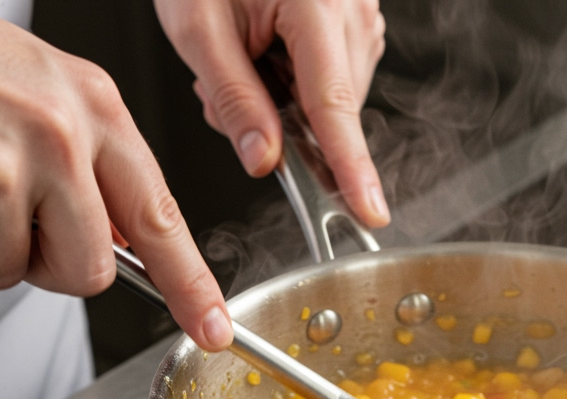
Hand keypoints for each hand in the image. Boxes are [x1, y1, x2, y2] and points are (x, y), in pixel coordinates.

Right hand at [0, 0, 232, 350]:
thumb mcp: (34, 86)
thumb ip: (86, 158)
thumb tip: (118, 235)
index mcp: (91, 105)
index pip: (159, 216)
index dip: (190, 283)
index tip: (212, 326)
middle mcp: (56, 136)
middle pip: (88, 270)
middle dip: (47, 264)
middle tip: (3, 215)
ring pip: (11, 272)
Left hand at [155, 0, 389, 227]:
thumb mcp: (198, 28)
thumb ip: (234, 100)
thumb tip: (265, 161)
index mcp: (316, 5)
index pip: (335, 106)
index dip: (350, 166)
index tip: (368, 210)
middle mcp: (353, 11)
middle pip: (330, 108)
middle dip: (279, 119)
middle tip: (222, 83)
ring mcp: (362, 16)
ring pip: (330, 99)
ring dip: (285, 100)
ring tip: (244, 55)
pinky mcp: (358, 23)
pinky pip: (332, 78)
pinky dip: (296, 81)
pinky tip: (266, 52)